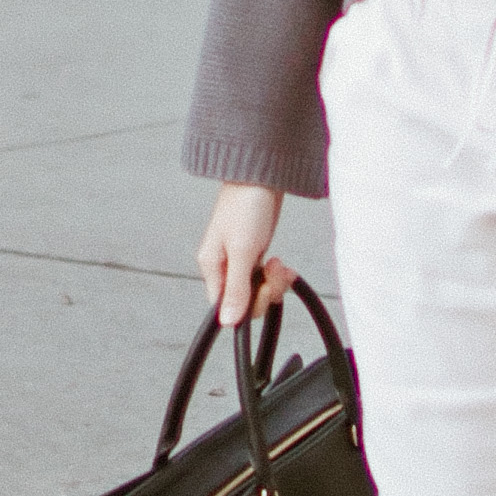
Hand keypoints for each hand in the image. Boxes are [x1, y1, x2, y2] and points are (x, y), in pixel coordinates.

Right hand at [197, 182, 285, 324]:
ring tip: (280, 263)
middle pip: (244, 300)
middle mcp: (223, 266)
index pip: (226, 306)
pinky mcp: (254, 251)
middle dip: (266, 291)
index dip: (248, 305)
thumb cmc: (246, 204)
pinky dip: (277, 273)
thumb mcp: (242, 251)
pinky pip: (265, 276)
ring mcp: (239, 259)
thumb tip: (227, 322)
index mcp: (212, 267)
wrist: (260, 174)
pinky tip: (284, 266)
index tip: (264, 290)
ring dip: (274, 281)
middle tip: (275, 272)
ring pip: (257, 289)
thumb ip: (236, 288)